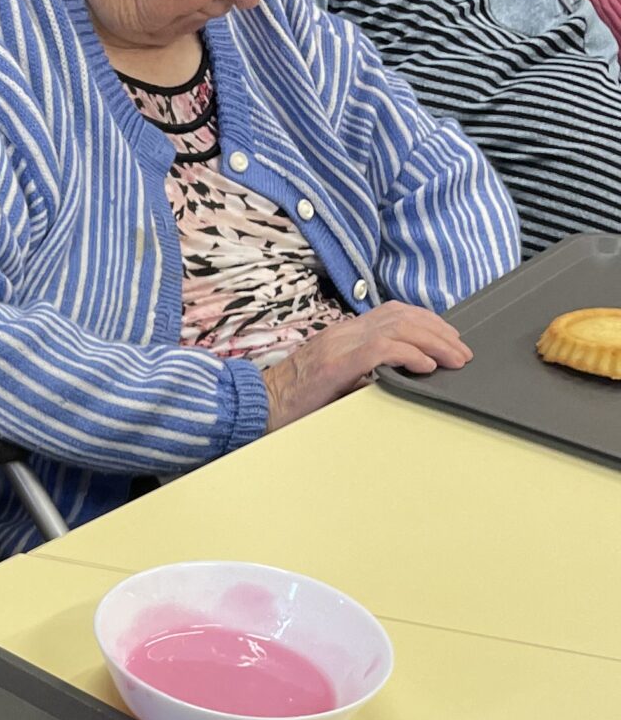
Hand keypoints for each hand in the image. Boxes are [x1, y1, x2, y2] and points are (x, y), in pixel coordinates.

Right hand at [261, 304, 469, 429]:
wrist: (258, 406)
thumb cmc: (293, 399)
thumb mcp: (335, 379)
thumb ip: (363, 371)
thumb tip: (398, 376)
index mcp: (344, 332)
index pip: (394, 313)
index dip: (427, 321)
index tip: (449, 338)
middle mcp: (344, 331)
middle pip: (403, 316)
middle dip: (439, 332)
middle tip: (461, 351)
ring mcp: (339, 344)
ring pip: (398, 328)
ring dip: (433, 342)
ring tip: (453, 358)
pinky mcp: (336, 363)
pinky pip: (381, 349)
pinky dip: (409, 354)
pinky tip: (426, 366)